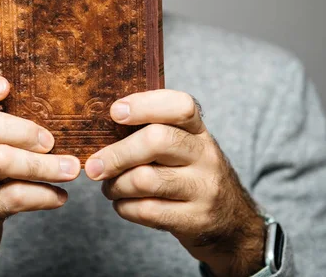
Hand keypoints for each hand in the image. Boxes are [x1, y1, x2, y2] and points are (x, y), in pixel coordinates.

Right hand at [0, 73, 80, 276]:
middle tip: (50, 141)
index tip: (5, 86)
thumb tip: (61, 102)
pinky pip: (13, 198)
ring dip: (43, 165)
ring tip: (71, 169)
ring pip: (0, 161)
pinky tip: (60, 196)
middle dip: (21, 129)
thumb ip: (5, 124)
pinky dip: (43, 196)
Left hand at [84, 90, 264, 276]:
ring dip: (116, 185)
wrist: (231, 221)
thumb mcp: (182, 146)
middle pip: (156, 141)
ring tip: (109, 186)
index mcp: (197, 130)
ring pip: (145, 179)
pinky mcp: (195, 219)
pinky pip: (147, 211)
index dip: (145, 104)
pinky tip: (122, 204)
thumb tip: (98, 127)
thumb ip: (151, 131)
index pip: (180, 106)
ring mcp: (203, 188)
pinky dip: (124, 208)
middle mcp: (205, 155)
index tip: (114, 112)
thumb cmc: (190, 174)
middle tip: (93, 165)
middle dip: (117, 154)